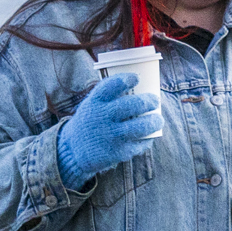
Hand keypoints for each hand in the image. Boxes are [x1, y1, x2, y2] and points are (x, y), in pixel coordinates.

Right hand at [56, 70, 166, 187]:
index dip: (128, 79)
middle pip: (134, 105)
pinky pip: (140, 143)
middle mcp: (103, 117)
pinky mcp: (118, 152)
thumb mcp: (92, 106)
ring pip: (143, 126)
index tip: (137, 78)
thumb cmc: (90, 122)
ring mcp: (111, 135)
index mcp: (95, 102)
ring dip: (156, 121)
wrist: (73, 150)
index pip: (113, 85)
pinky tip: (148, 135)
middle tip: (155, 100)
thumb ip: (111, 98)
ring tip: (158, 120)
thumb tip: (141, 88)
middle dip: (150, 101)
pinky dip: (147, 138)